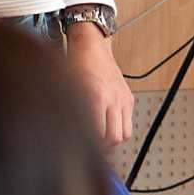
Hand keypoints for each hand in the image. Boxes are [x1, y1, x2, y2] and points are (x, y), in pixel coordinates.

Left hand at [66, 22, 136, 146]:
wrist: (92, 44)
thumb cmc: (76, 63)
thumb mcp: (66, 88)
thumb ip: (68, 111)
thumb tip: (65, 132)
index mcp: (94, 97)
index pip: (97, 134)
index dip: (89, 147)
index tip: (81, 150)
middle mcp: (112, 99)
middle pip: (114, 138)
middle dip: (102, 146)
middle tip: (91, 147)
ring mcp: (122, 99)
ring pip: (124, 134)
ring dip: (113, 140)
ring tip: (101, 139)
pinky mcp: (128, 98)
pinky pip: (128, 122)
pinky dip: (119, 128)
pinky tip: (108, 126)